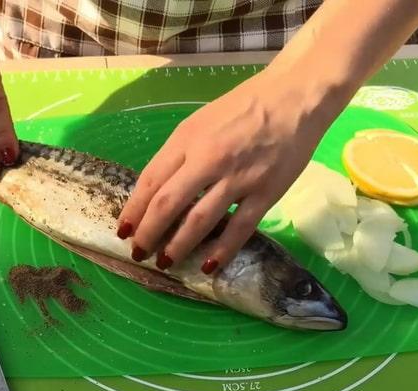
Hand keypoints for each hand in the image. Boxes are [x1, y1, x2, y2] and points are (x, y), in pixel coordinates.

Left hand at [116, 68, 342, 273]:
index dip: (134, 209)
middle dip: (149, 233)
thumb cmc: (243, 107)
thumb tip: (158, 190)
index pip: (151, 180)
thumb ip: (179, 154)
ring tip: (166, 262)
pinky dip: (223, 249)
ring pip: (200, 219)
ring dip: (179, 245)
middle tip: (139, 253)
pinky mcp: (266, 191)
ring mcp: (239, 177)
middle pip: (169, 203)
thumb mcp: (200, 122)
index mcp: (188, 139)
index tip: (123, 230)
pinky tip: (209, 265)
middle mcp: (208, 159)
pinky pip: (240, 227)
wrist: (294, 97)